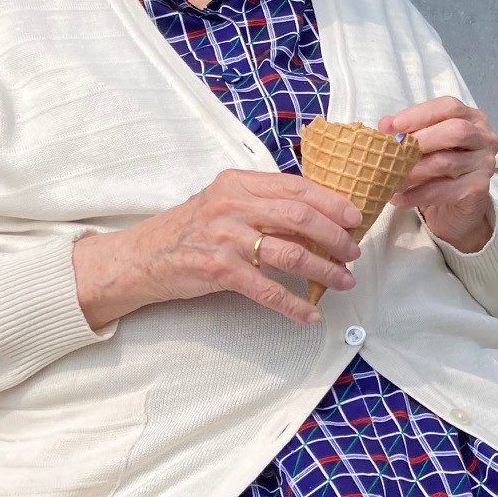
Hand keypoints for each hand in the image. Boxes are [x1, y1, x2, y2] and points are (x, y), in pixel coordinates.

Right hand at [74, 169, 362, 328]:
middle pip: (302, 217)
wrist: (141, 257)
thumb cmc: (191, 229)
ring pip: (291, 253)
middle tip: (354, 253)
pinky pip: (268, 289)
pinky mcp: (219, 270)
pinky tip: (312, 314)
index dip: (333, 203)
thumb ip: (264, 203)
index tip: (356, 218)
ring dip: (325, 270)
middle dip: (337, 237)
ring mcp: (226, 238)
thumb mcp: (225, 202)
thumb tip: (319, 217)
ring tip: (344, 281)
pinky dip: (295, 304)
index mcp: (239, 182)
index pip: (298, 187)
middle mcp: (233, 205)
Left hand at [379, 98, 497, 252]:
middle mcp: (485, 138)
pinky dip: (417, 194)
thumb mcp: (423, 146)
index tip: (394, 124)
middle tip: (392, 152)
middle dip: (420, 140)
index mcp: (472, 119)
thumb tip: (385, 124)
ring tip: (388, 178)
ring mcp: (485, 164)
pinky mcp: (478, 189)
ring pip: (446, 162)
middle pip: (456, 131)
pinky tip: (399, 198)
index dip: (421, 114)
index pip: (449, 107)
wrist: (456, 209)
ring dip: (412, 171)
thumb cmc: (438, 170)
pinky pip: (443, 190)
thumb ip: (407, 132)